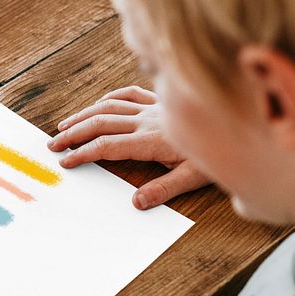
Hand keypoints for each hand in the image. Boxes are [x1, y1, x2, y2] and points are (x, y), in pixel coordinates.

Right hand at [47, 86, 209, 208]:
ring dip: (84, 115)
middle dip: (74, 133)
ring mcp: (154, 107)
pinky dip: (110, 98)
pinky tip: (99, 104)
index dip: (83, 152)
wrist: (241, 123)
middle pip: (101, 123)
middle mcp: (148, 119)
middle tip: (53, 143)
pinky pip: (129, 93)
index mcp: (152, 140)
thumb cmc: (220, 152)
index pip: (108, 146)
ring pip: (110, 106)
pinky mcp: (161, 101)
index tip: (65, 160)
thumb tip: (136, 202)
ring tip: (64, 125)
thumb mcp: (194, 177)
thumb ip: (164, 189)